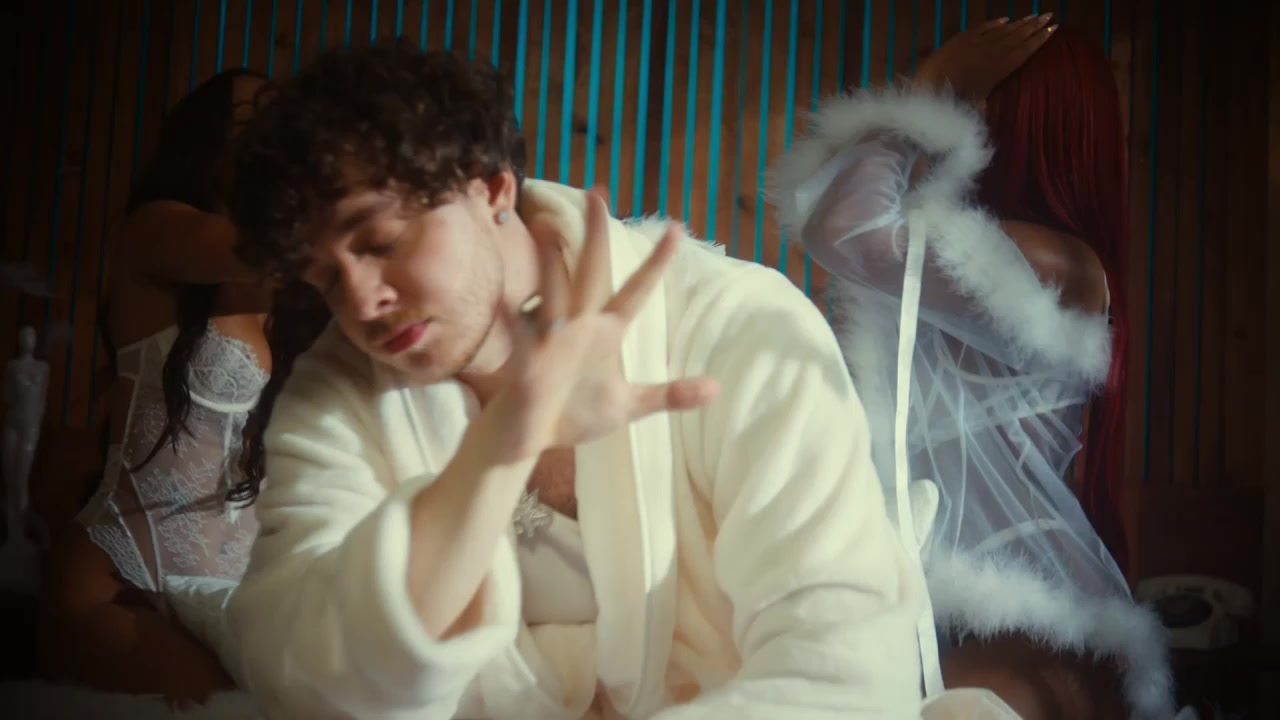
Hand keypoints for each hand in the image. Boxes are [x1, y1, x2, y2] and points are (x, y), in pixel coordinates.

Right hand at [486, 189, 718, 460]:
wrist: (527, 438)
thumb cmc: (573, 413)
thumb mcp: (629, 405)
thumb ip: (670, 394)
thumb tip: (717, 388)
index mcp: (604, 332)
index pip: (636, 290)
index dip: (656, 262)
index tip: (677, 229)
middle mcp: (578, 326)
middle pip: (590, 271)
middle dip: (595, 233)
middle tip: (597, 191)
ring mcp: (551, 340)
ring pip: (554, 291)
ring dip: (551, 262)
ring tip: (547, 226)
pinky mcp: (528, 363)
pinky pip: (521, 336)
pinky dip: (516, 320)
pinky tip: (507, 301)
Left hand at [914, 14, 1057, 101]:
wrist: (930, 88)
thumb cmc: (953, 103)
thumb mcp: (976, 107)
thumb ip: (985, 104)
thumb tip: (988, 109)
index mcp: (1000, 69)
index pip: (1025, 50)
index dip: (1039, 40)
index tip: (1053, 29)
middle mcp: (993, 52)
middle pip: (1018, 36)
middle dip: (1034, 25)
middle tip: (1049, 15)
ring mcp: (977, 43)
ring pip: (1003, 29)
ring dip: (1019, 22)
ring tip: (1034, 15)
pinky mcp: (962, 38)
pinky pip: (983, 27)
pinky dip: (995, 23)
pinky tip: (1005, 20)